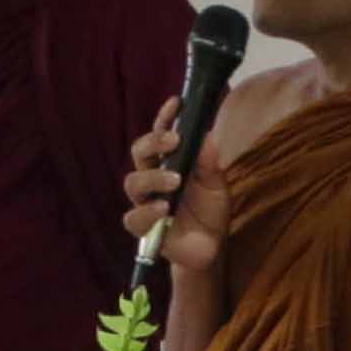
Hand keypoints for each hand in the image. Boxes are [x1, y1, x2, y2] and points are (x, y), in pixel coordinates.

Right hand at [126, 96, 234, 275]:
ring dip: (153, 178)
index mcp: (170, 161)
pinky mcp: (144, 228)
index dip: (165, 118)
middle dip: (153, 142)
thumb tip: (207, 136)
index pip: (161, 134)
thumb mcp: (217, 184)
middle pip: (140, 152)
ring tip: (175, 181)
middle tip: (174, 141)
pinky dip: (146, 212)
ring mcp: (146, 201)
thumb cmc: (211, 210)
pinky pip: (134, 218)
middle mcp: (154, 178)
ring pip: (133, 183)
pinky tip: (163, 209)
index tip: (176, 103)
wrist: (210, 247)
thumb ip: (210, 163)